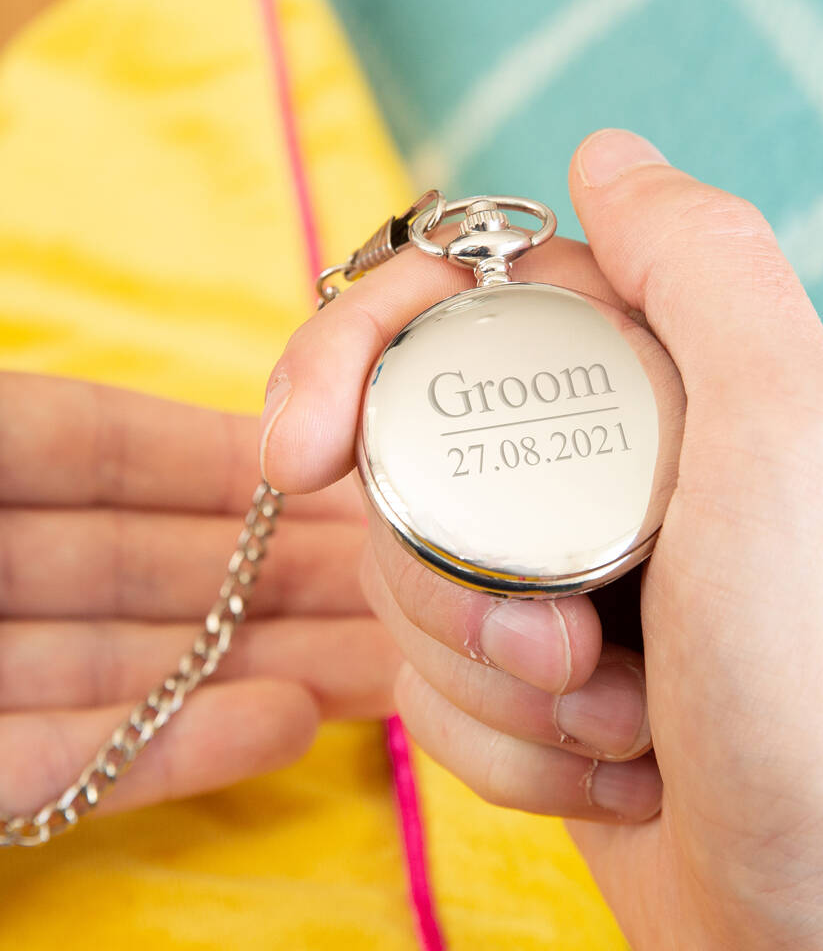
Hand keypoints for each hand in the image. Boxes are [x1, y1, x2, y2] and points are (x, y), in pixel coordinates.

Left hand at [0, 373, 399, 821]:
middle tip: (404, 587)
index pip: (105, 454)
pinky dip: (170, 750)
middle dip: (277, 576)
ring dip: (254, 671)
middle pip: (143, 568)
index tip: (344, 472)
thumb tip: (236, 433)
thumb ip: (54, 428)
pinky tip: (286, 728)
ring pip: (122, 670)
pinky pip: (46, 767)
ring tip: (383, 667)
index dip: (231, 463)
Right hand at [260, 130, 822, 948]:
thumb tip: (604, 156)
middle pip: (418, 459)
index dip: (359, 352)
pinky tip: (614, 767)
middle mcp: (614, 471)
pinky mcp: (536, 688)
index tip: (300, 449)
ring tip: (612, 715)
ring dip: (486, 668)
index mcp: (665, 385)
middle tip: (558, 643)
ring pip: (414, 582)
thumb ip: (705, 266)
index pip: (460, 307)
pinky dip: (502, 742)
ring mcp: (569, 583)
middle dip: (446, 567)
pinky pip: (433, 685)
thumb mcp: (793, 438)